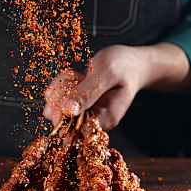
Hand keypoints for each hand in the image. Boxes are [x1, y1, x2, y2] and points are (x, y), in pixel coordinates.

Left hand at [44, 43, 190, 131]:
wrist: (132, 62)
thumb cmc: (125, 66)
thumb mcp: (107, 73)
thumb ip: (88, 92)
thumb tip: (68, 111)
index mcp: (104, 118)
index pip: (73, 128)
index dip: (62, 114)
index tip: (64, 95)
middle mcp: (94, 119)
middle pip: (62, 118)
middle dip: (61, 96)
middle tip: (74, 79)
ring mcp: (86, 112)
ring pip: (58, 107)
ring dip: (61, 87)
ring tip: (76, 76)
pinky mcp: (80, 104)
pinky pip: (61, 98)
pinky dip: (63, 84)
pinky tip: (75, 76)